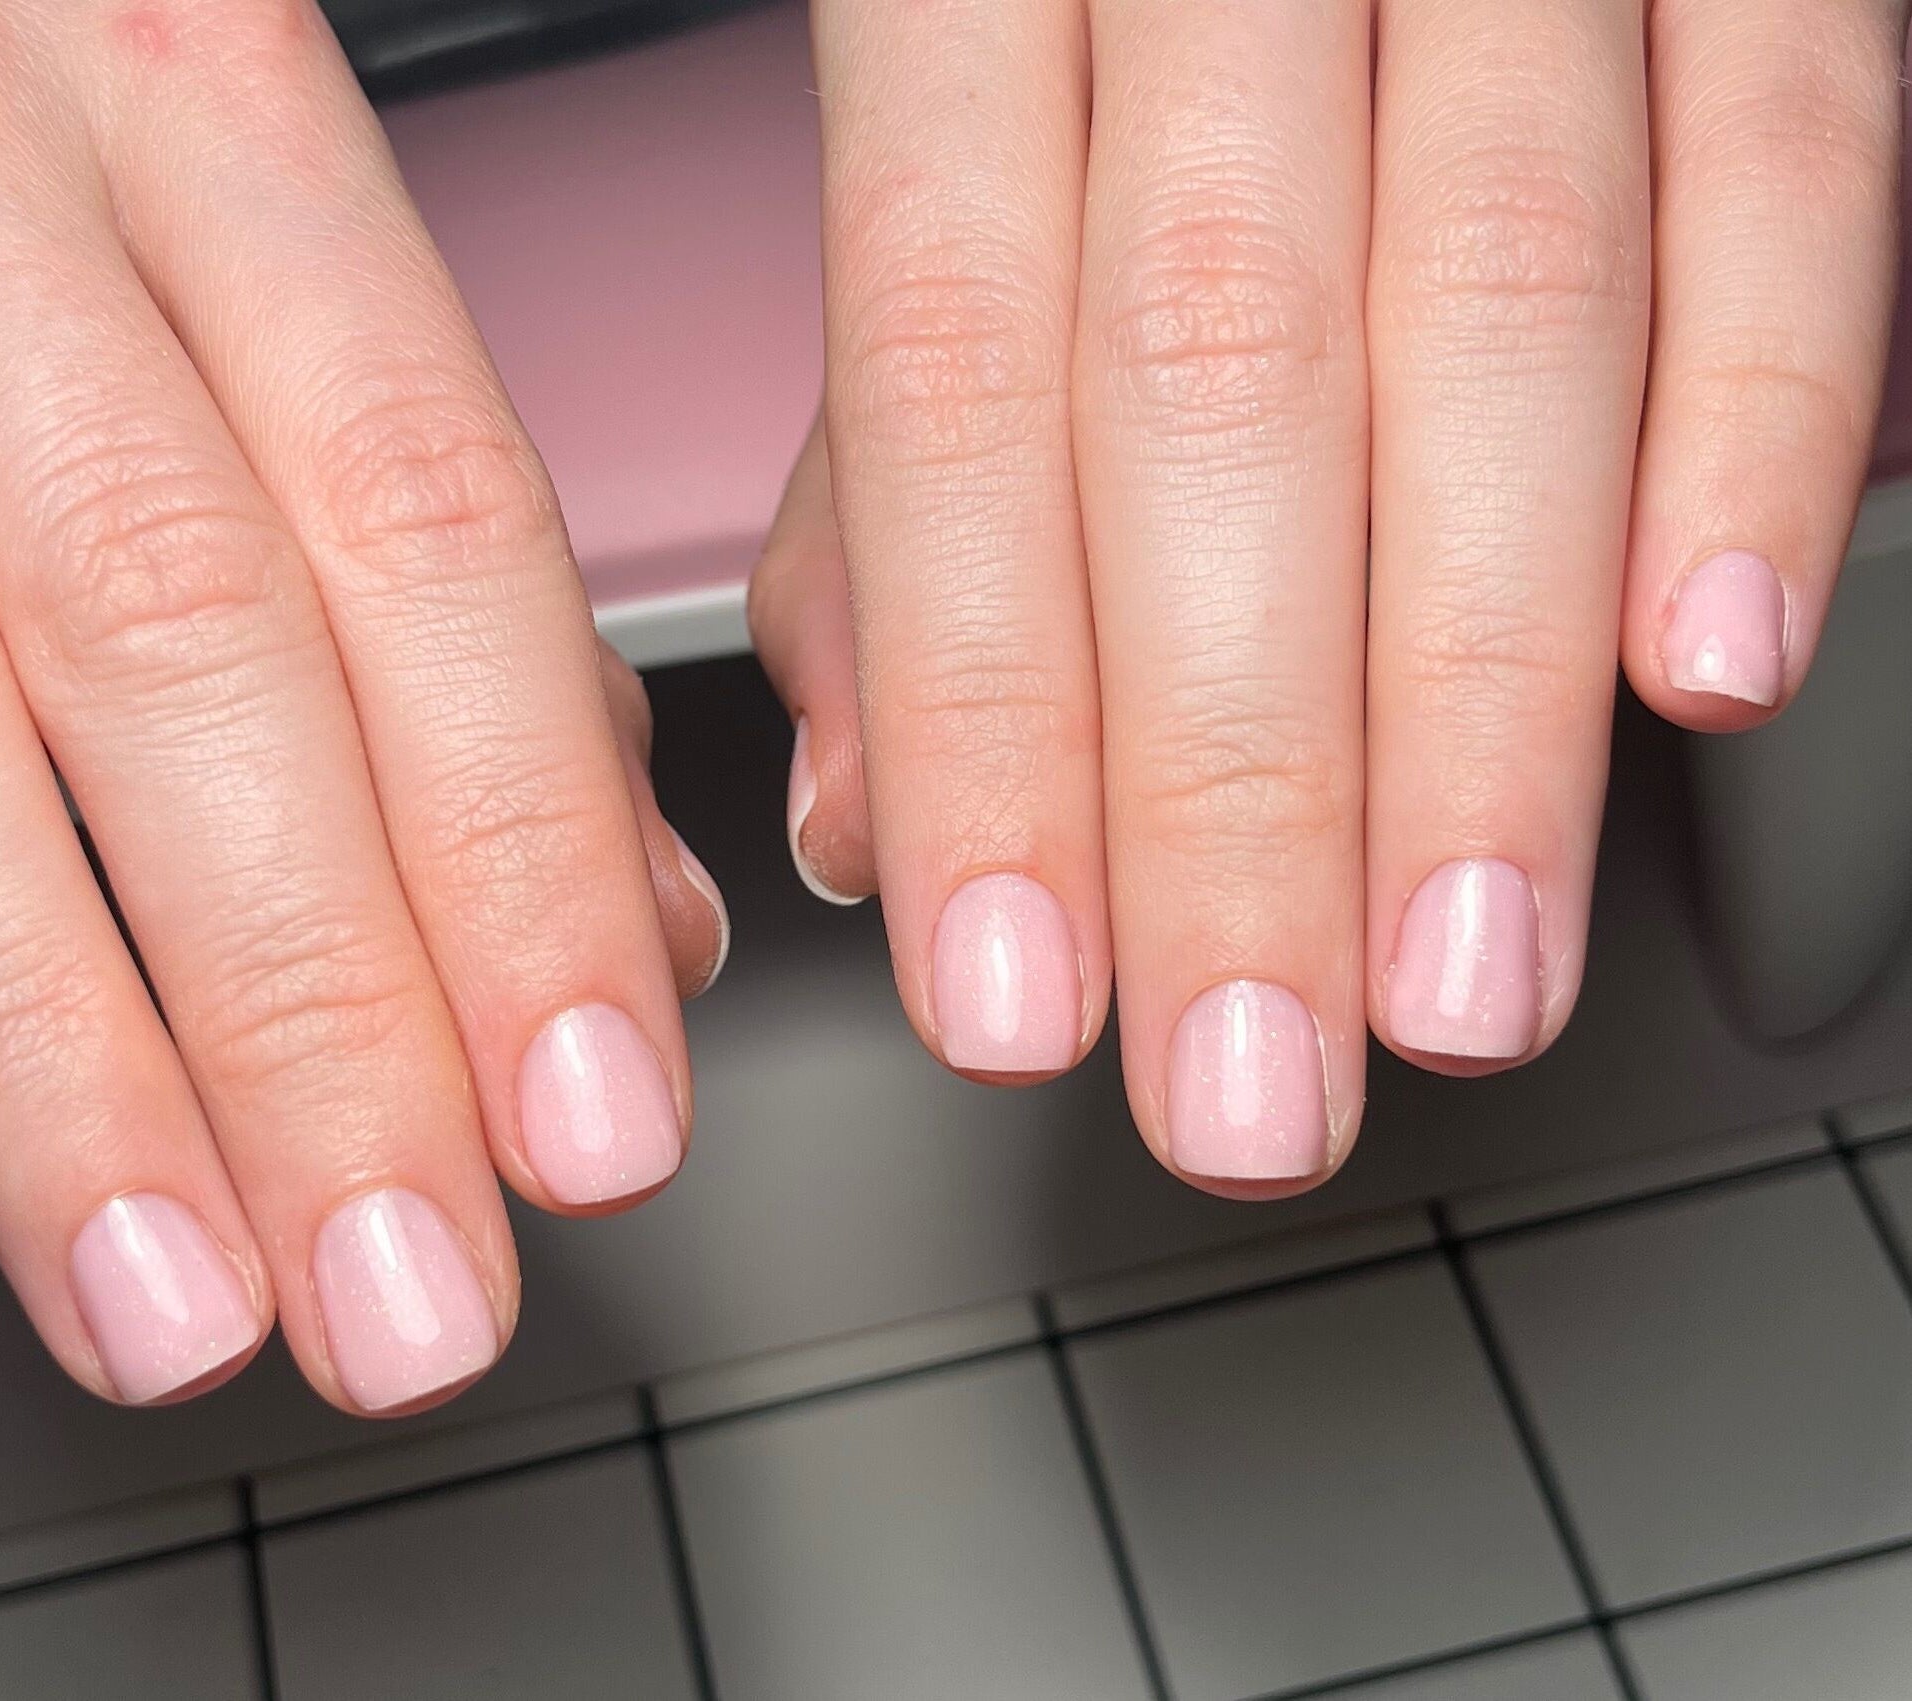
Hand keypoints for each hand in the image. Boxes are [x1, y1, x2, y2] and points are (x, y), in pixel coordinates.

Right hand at [0, 0, 726, 1412]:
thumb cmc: (3, 132)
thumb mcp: (255, 256)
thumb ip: (442, 574)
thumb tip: (627, 914)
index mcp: (196, 86)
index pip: (419, 519)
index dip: (522, 850)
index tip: (592, 1112)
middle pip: (169, 629)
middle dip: (310, 1011)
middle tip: (403, 1279)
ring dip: (45, 1046)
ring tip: (172, 1289)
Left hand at [754, 0, 1903, 1191]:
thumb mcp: (953, 169)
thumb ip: (893, 479)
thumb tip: (864, 810)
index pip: (950, 376)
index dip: (987, 707)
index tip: (1015, 988)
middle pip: (1212, 376)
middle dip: (1232, 778)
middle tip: (1246, 1074)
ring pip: (1498, 296)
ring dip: (1480, 684)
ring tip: (1455, 968)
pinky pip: (1791, 133)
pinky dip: (1758, 402)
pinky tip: (1702, 664)